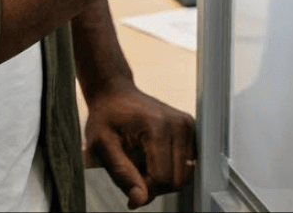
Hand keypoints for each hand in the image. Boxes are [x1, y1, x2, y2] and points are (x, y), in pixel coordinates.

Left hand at [83, 78, 194, 209]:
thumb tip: (139, 199)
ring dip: (163, 177)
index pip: (163, 178)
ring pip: (184, 176)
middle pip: (177, 181)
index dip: (144, 188)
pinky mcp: (190, 129)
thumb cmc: (106, 115)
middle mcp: (179, 123)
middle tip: (134, 169)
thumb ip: (121, 173)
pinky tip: (154, 156)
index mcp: (158, 125)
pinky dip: (170, 168)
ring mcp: (187, 125)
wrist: (115, 93)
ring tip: (142, 160)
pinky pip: (187, 166)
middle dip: (154, 184)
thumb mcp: (101, 143)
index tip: (128, 178)